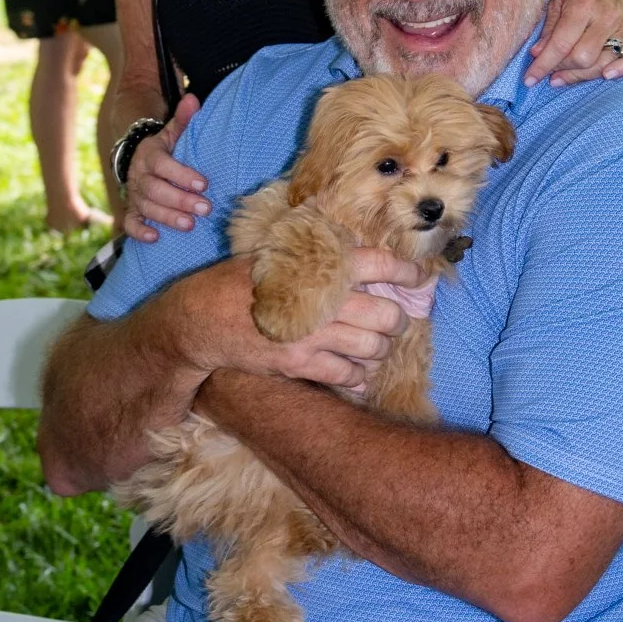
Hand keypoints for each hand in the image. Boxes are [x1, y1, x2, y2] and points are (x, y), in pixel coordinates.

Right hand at [122, 94, 203, 241]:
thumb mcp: (172, 133)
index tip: (204, 184)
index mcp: (150, 156)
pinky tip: (155, 238)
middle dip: (180, 200)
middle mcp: (139, 176)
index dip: (182, 175)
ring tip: (190, 225)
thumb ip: (183, 119)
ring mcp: (134, 195)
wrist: (138, 161)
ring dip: (167, 217)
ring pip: (146, 208)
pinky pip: (129, 223)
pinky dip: (139, 232)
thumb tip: (193, 98)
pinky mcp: (131, 210)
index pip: (163, 165)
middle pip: (155, 190)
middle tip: (205, 208)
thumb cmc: (164, 150)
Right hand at [177, 248, 423, 393]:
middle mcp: (323, 299)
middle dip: (397, 320)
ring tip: (373, 346)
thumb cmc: (242, 279)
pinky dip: (358, 376)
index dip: (408, 271)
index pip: (380, 263)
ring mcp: (312, 334)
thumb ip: (318, 251)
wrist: (202, 318)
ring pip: (372, 347)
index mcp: (320, 264)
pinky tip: (355, 371)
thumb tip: (356, 245)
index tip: (420, 277)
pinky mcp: (300, 363)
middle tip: (393, 320)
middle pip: (387, 314)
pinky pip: (347, 375)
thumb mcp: (279, 252)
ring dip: (379, 349)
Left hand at [526, 0, 622, 87]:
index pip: (561, 44)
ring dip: (580, 76)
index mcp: (583, 4)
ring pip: (602, 64)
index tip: (530, 79)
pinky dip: (622, 70)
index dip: (543, 65)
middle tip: (551, 71)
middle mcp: (606, 16)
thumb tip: (537, 54)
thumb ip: (548, 29)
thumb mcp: (559, 3)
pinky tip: (606, 76)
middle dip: (562, 69)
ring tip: (563, 77)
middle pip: (582, 58)